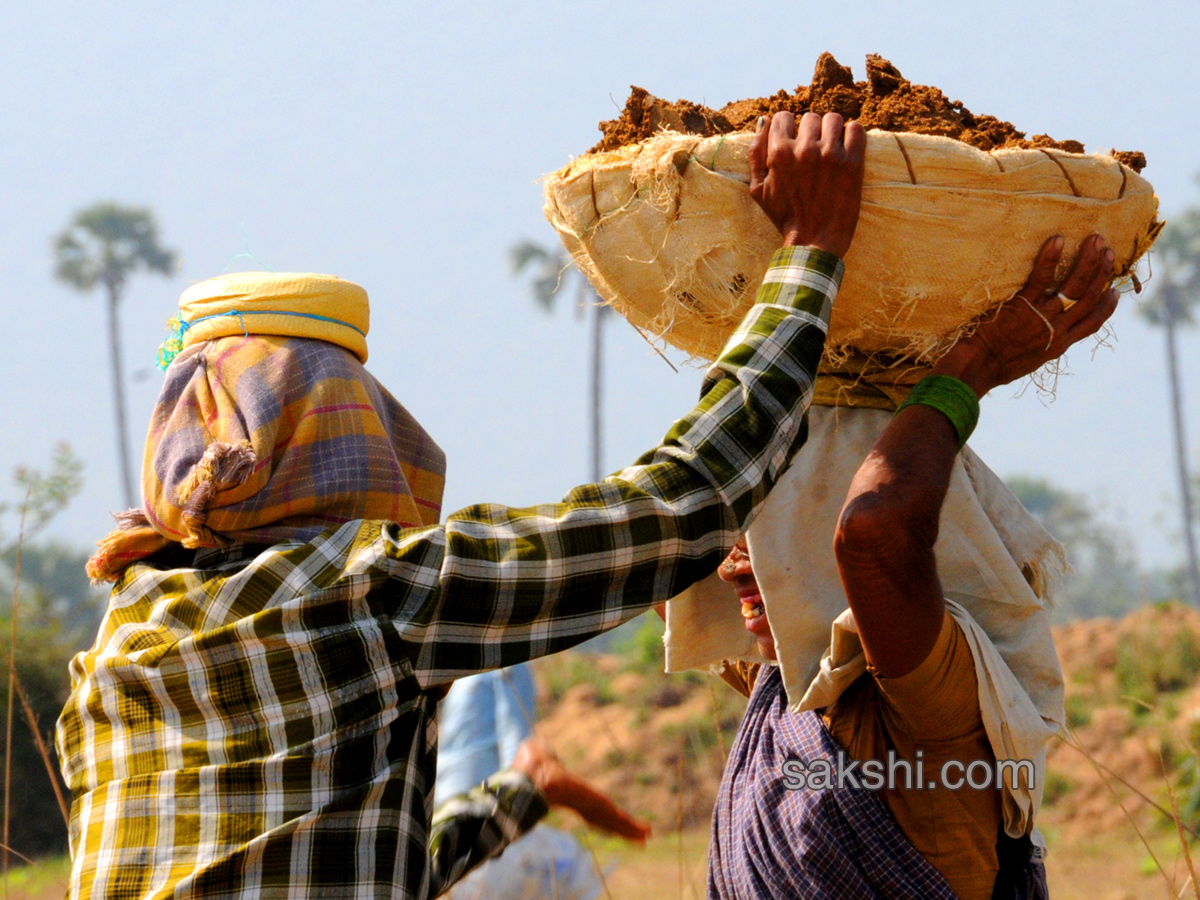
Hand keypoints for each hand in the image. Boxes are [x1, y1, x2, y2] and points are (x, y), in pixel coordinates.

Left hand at [511, 737, 651, 842]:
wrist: (534, 777)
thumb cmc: (533, 765)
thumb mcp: (542, 754)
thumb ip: (545, 754)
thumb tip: (538, 746)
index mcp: (570, 794)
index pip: (590, 807)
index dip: (601, 814)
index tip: (611, 815)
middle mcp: (582, 805)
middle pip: (605, 819)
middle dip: (621, 827)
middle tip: (637, 836)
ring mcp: (591, 809)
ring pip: (614, 820)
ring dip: (630, 828)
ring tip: (646, 835)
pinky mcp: (598, 808)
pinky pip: (617, 820)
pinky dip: (631, 827)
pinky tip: (646, 833)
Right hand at [748, 111, 865, 258]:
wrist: (814, 242)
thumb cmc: (784, 216)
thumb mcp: (757, 188)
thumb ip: (755, 152)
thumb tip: (763, 119)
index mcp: (779, 153)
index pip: (783, 116)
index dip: (787, 128)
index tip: (793, 142)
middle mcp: (804, 150)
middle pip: (809, 117)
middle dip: (810, 132)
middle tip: (812, 152)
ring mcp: (830, 155)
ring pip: (833, 119)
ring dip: (831, 131)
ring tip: (830, 150)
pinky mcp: (853, 163)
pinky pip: (856, 129)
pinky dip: (852, 135)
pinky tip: (846, 150)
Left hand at [932, 234, 1118, 396]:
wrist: (977, 368)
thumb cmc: (995, 366)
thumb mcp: (1029, 361)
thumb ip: (1042, 345)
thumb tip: (1046, 337)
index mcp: (1060, 344)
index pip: (1093, 322)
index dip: (1107, 305)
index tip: (1114, 289)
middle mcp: (1057, 329)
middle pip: (1089, 297)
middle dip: (1101, 273)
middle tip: (1108, 251)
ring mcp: (1041, 316)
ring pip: (1075, 285)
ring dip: (1088, 261)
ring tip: (1095, 240)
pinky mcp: (1022, 305)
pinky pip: (1042, 278)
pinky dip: (1051, 258)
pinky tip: (1058, 240)